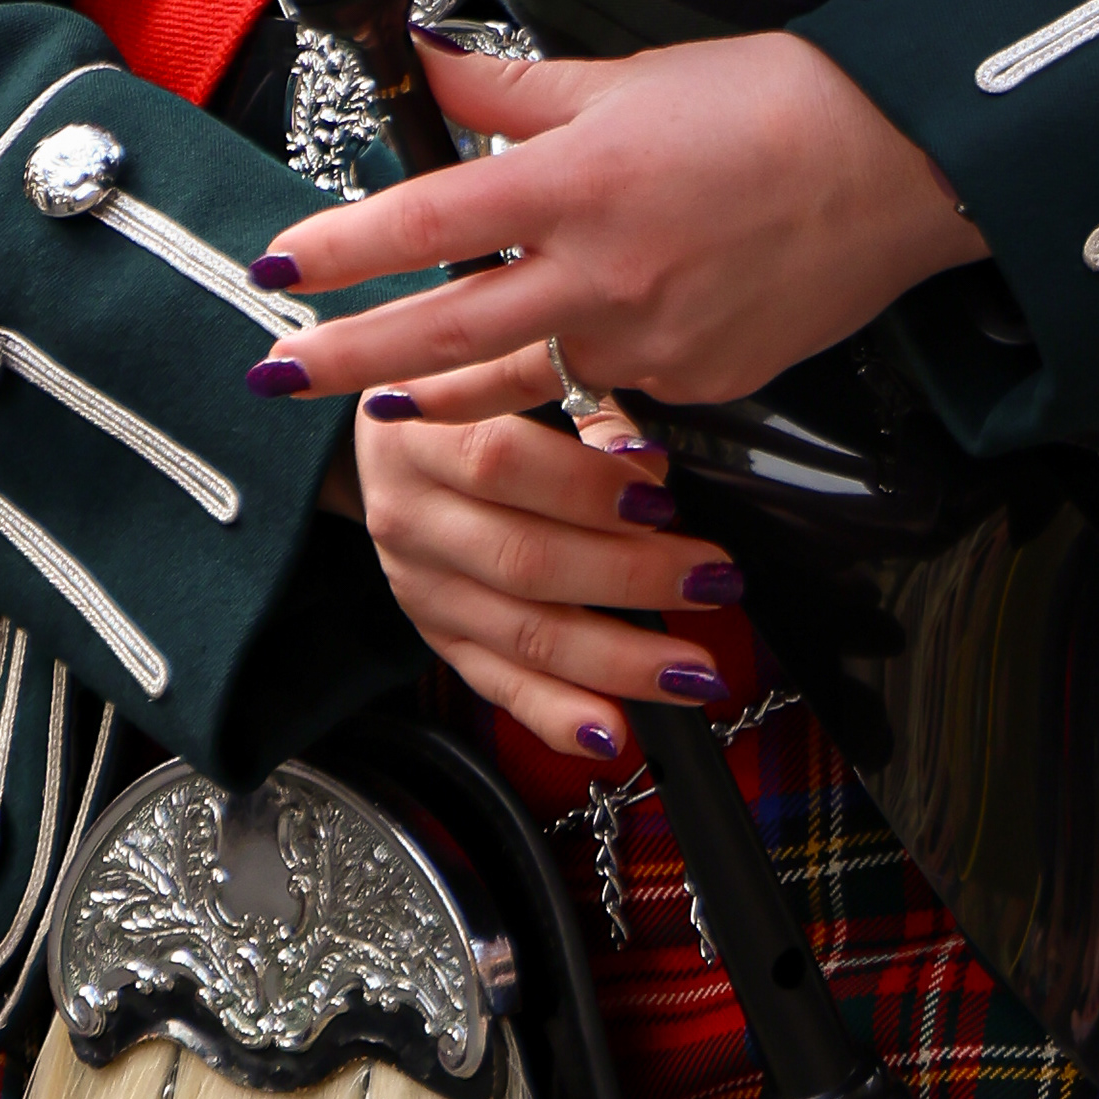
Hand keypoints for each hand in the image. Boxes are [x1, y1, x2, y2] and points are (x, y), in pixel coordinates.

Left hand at [244, 28, 991, 422]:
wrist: (903, 165)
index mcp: (579, 181)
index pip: (426, 219)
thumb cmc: (772, 100)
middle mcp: (603, 274)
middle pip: (440, 331)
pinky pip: (609, 385)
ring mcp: (650, 341)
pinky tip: (563, 349)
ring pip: (518, 377)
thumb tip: (427, 64)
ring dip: (440, 387)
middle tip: (271, 374)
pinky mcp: (695, 383)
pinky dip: (572, 369)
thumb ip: (513, 86)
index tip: (273, 264)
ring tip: (383, 393)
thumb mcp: (629, 74)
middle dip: (342, 358)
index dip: (338, 248)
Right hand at [332, 386, 765, 766]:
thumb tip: (646, 467)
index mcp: (423, 431)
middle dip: (630, 578)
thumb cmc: (471, 389)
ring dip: (616, 661)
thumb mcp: (510, 366)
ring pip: (521, 634)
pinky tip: (613, 731)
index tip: (662, 502)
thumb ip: (581, 406)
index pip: (501, 463)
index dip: (584, 487)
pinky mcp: (436, 636)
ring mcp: (421, 586)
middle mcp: (411, 516)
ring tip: (693, 670)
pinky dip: (556, 715)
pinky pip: (497, 686)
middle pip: (522, 560)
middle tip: (712, 581)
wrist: (386, 434)